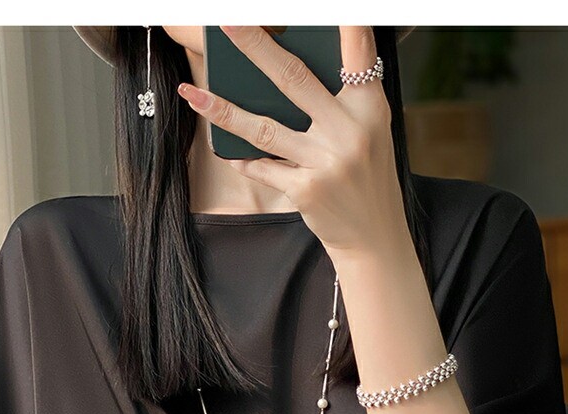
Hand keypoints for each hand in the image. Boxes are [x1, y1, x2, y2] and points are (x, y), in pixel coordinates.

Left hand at [178, 26, 410, 261]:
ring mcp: (326, 162)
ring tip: (193, 94)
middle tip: (229, 24)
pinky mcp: (306, 190)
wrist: (374, 237)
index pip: (357, 52)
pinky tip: (226, 149)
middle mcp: (349, 131)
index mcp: (369, 108)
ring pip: (264, 128)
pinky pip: (264, 166)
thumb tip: (289, 69)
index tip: (327, 6)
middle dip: (256, 47)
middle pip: (293, 79)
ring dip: (223, 109)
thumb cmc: (367, 177)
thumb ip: (343, 98)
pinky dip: (243, 158)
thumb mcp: (370, 131)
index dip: (344, 22)